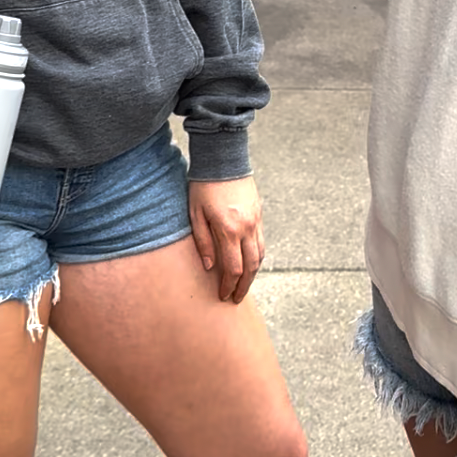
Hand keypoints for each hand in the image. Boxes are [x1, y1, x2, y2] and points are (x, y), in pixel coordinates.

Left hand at [189, 176, 264, 303]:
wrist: (223, 158)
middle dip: (244, 285)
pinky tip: (249, 262)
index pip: (233, 268)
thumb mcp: (195, 214)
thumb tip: (209, 267)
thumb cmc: (203, 185)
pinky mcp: (259, 213)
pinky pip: (261, 241)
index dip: (228, 285)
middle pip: (251, 266)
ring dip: (253, 273)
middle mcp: (247, 227)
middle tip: (236, 298)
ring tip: (243, 284)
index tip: (223, 296)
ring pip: (260, 255)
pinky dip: (257, 256)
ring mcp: (256, 220)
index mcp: (229, 229)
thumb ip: (203, 242)